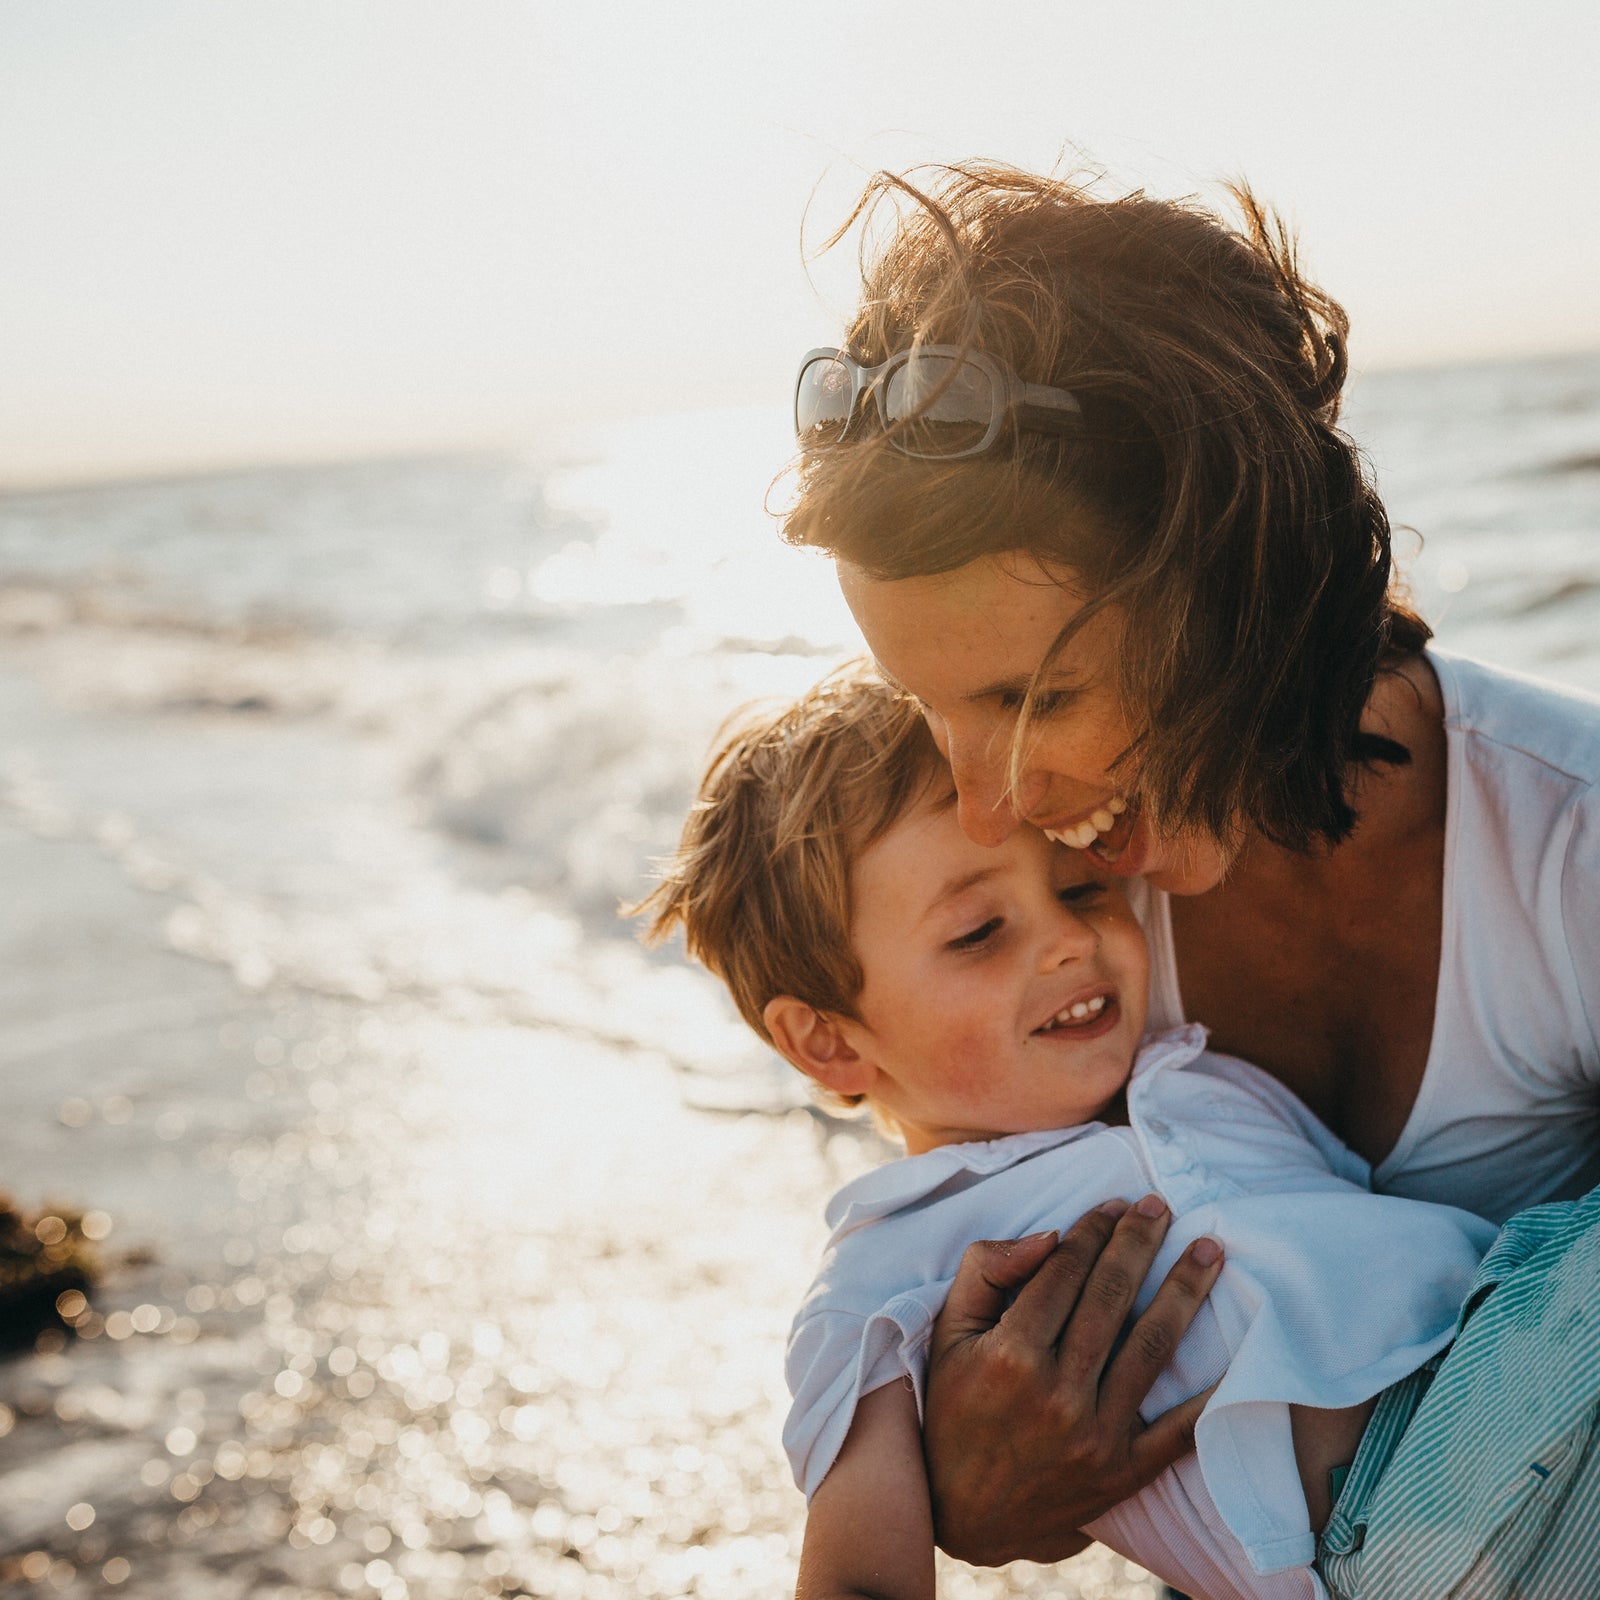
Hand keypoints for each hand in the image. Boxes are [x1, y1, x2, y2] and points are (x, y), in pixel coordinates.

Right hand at [921, 1196, 1223, 1567]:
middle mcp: (1056, 1393)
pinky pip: (1179, 1429)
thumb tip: (1048, 1237)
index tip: (1114, 1204)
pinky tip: (1236, 1351)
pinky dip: (1212, 1392)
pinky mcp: (1122, 1472)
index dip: (1093, 1230)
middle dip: (1140, 1243)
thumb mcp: (947, 1333)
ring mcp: (1094, 1435)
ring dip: (1184, 1292)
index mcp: (1010, 1354)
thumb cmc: (952, 1408)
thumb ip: (986, 1272)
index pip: (1064, 1272)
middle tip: (1162, 1207)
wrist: (961, 1512)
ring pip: (1151, 1347)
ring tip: (1209, 1252)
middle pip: (1112, 1298)